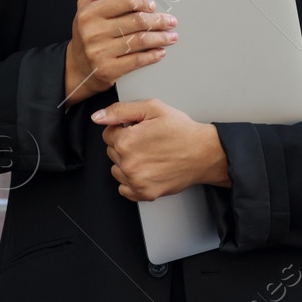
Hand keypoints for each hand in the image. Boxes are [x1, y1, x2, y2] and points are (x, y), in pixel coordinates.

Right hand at [62, 0, 177, 106]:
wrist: (76, 68)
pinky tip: (160, 51)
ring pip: (139, 41)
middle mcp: (94, 31)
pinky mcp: (108, 69)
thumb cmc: (84, 34)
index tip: (153, 5)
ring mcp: (101, 52)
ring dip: (160, 38)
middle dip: (158, 21)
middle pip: (136, 21)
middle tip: (171, 21)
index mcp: (91, 13)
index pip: (124, 0)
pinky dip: (152, 55)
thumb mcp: (85, 7)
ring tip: (171, 36)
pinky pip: (136, 60)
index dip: (142, 2)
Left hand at [91, 98, 229, 200]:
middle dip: (125, 145)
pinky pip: (124, 189)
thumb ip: (121, 111)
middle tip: (147, 141)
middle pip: (111, 152)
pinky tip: (147, 170)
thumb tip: (98, 117)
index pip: (108, 134)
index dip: (123, 128)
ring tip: (149, 155)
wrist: (204, 153)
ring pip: (117, 170)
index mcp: (126, 141)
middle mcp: (128, 164)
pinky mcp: (145, 194)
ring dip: (127, 163)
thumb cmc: (181, 130)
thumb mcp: (152, 108)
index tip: (139, 130)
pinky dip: (132, 181)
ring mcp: (136, 182)